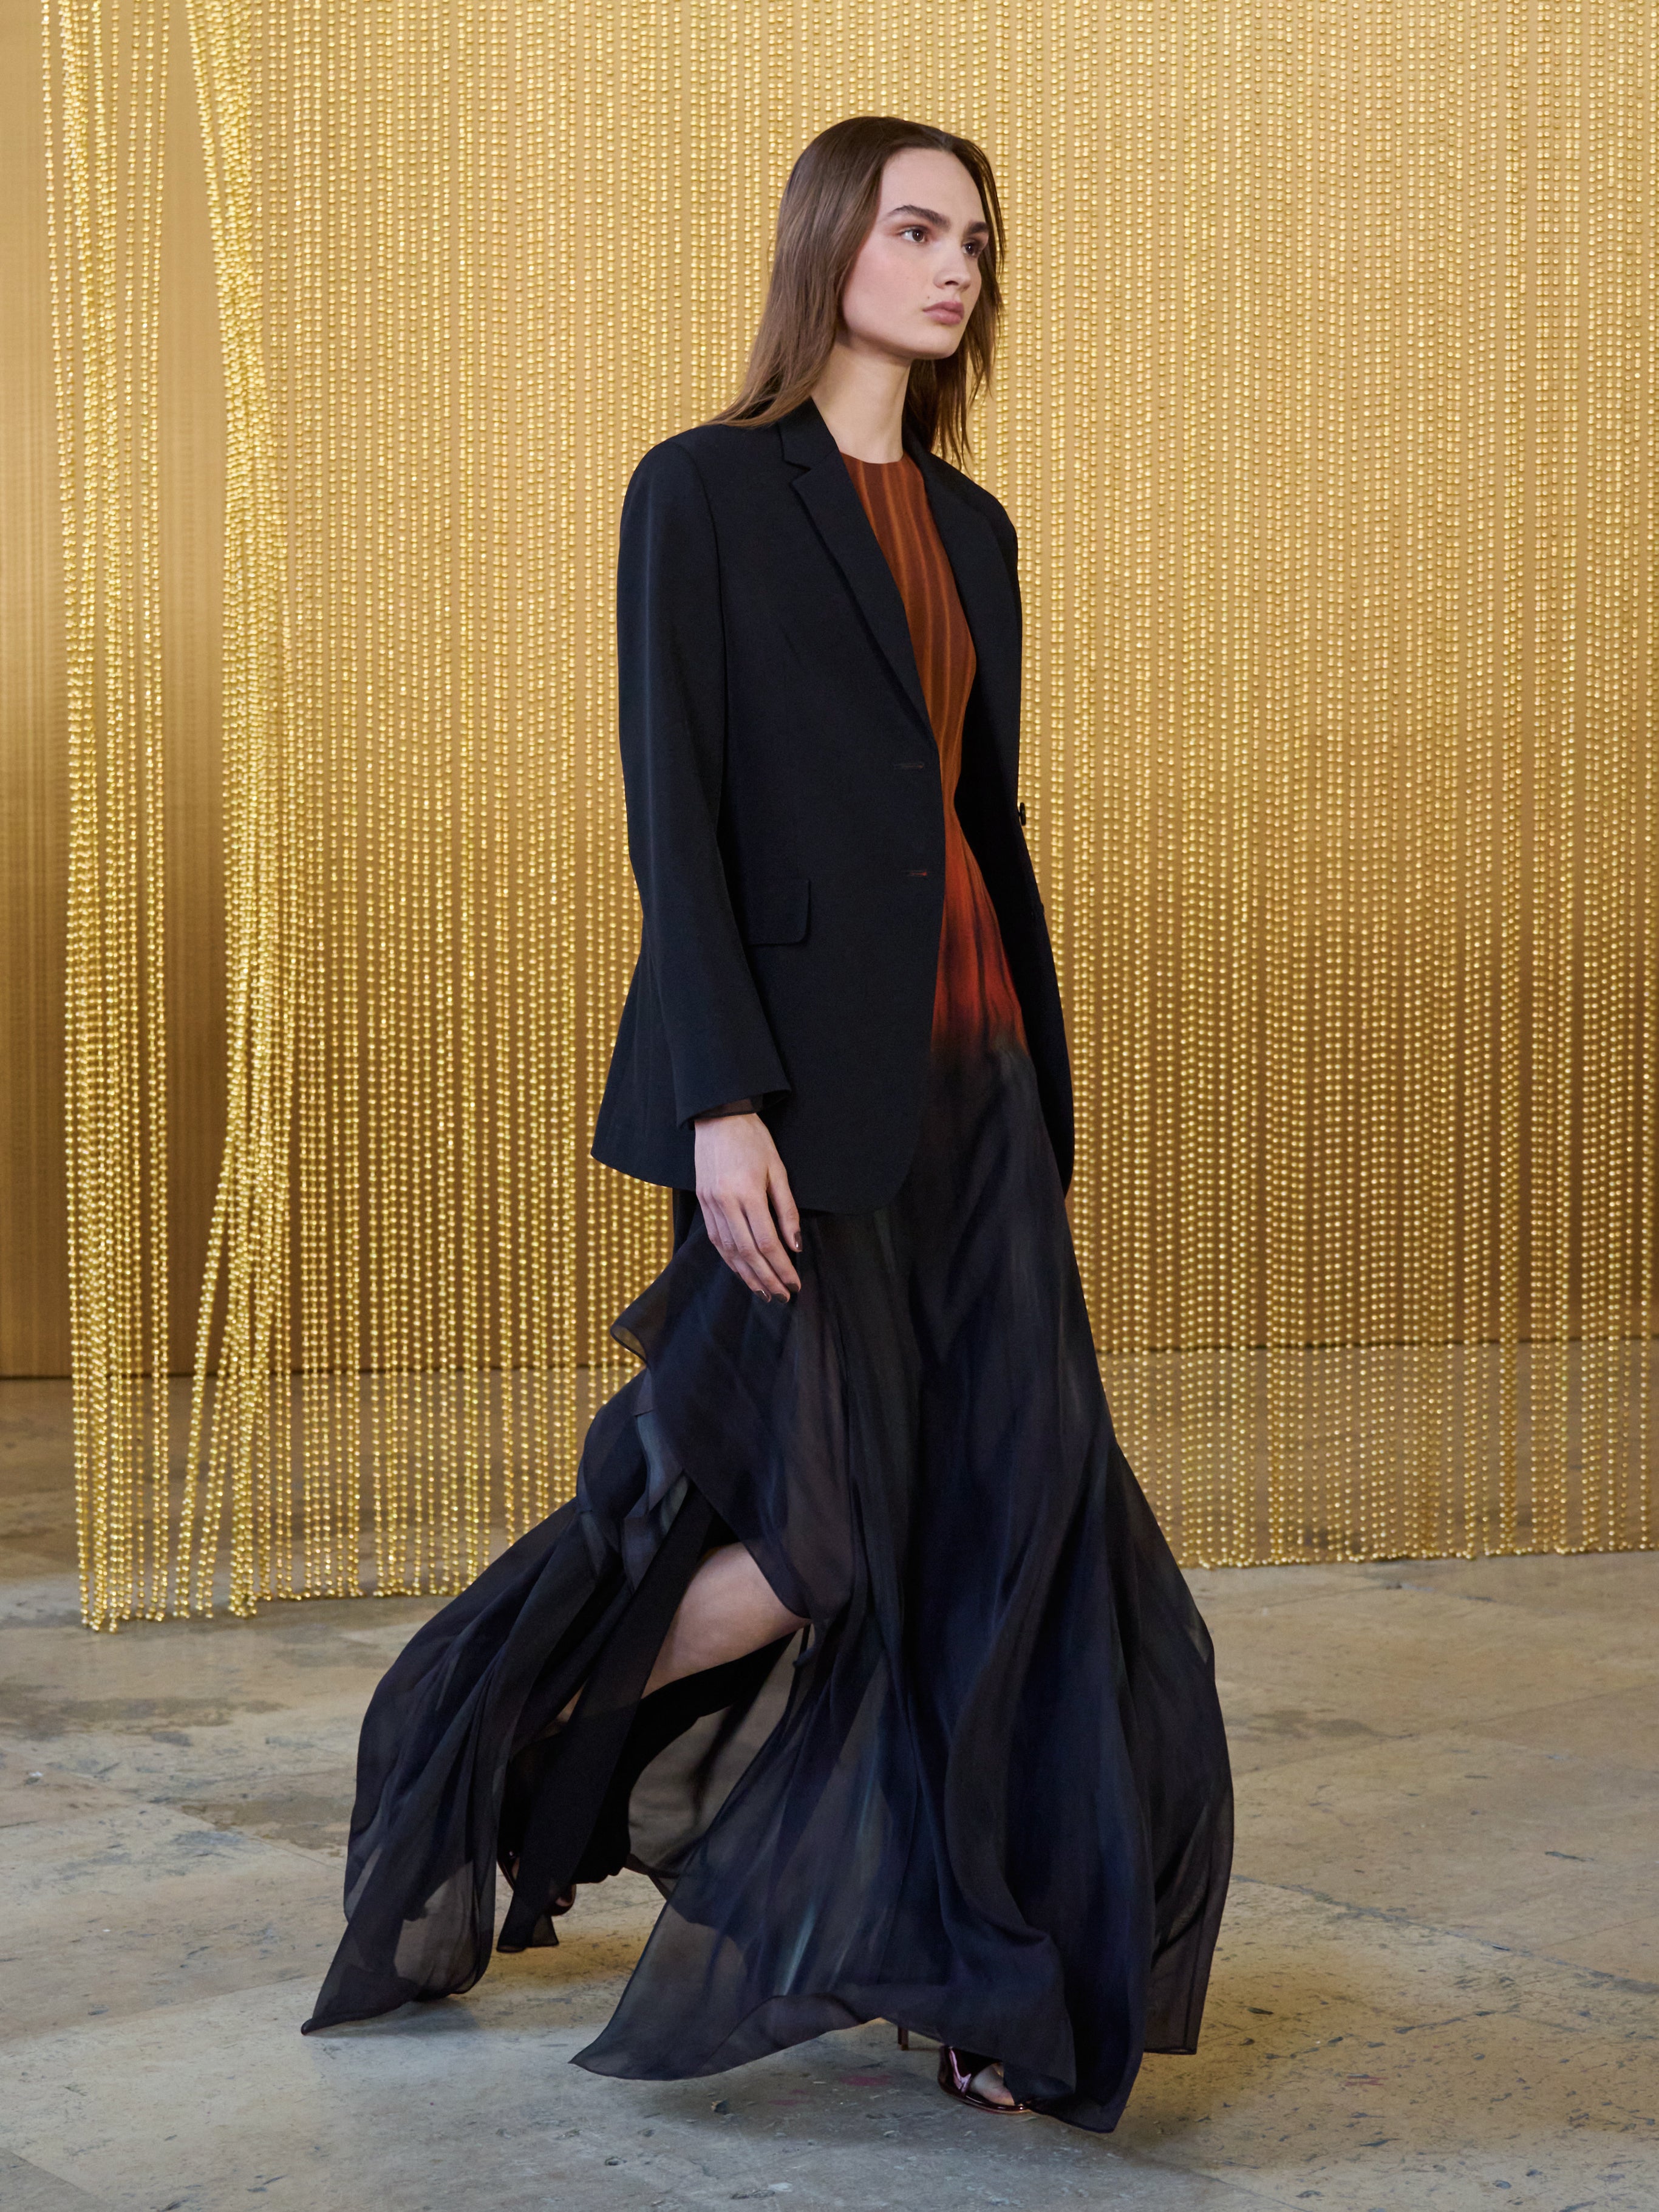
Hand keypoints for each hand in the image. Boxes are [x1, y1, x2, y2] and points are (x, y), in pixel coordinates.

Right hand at [691, 1112, 802, 1300]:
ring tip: (764, 1292)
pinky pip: (715, 1240)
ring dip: (747, 1275)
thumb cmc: (754, 1140)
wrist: (718, 1117)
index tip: (795, 1283)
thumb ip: (787, 1209)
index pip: (766, 1242)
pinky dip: (729, 1260)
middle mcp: (724, 1203)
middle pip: (746, 1253)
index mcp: (747, 1193)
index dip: (781, 1267)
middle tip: (782, 1296)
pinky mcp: (701, 1202)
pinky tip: (742, 1271)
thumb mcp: (778, 1170)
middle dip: (766, 1279)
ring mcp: (709, 1204)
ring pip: (728, 1251)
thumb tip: (795, 1245)